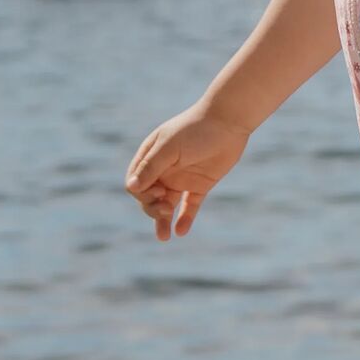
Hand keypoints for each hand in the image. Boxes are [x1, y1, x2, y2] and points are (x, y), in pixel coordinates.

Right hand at [125, 103, 250, 240]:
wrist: (228, 122)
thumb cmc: (195, 129)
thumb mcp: (170, 147)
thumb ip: (151, 167)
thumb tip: (132, 187)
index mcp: (151, 158)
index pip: (136, 183)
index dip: (141, 193)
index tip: (158, 191)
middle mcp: (163, 170)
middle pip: (149, 198)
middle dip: (152, 208)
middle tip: (165, 209)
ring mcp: (181, 178)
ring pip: (167, 205)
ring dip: (163, 220)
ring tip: (164, 237)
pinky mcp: (200, 185)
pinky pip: (190, 206)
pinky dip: (185, 219)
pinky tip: (181, 232)